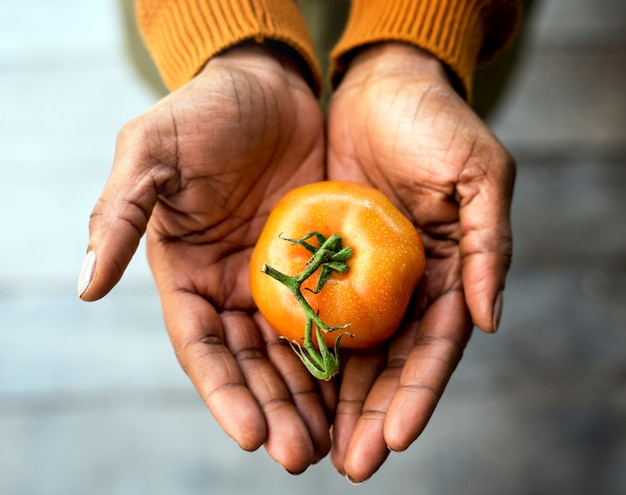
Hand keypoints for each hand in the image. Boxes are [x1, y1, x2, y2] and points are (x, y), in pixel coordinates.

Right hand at [79, 44, 331, 472]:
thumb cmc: (202, 114)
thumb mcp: (149, 153)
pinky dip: (342, 354)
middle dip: (274, 411)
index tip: (250, 437)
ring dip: (310, 399)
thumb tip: (85, 286)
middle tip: (302, 456)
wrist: (265, 85)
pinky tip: (360, 388)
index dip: (223, 394)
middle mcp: (232, 287)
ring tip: (333, 443)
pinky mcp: (320, 262)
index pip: (202, 348)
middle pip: (252, 363)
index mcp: (186, 274)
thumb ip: (118, 215)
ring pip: (293, 351)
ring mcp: (278, 279)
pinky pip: (333, 314)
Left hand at [326, 43, 514, 480]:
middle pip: (385, 364)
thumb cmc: (437, 125)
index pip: (432, 349)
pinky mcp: (318, 259)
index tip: (394, 438)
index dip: (416, 394)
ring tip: (309, 446)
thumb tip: (490, 321)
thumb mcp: (479, 175)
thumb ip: (489, 247)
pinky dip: (298, 351)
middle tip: (347, 465)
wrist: (381, 88)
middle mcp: (401, 288)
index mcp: (444, 276)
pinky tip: (283, 386)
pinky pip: (306, 311)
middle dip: (368, 416)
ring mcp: (358, 278)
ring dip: (330, 400)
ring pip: (344, 351)